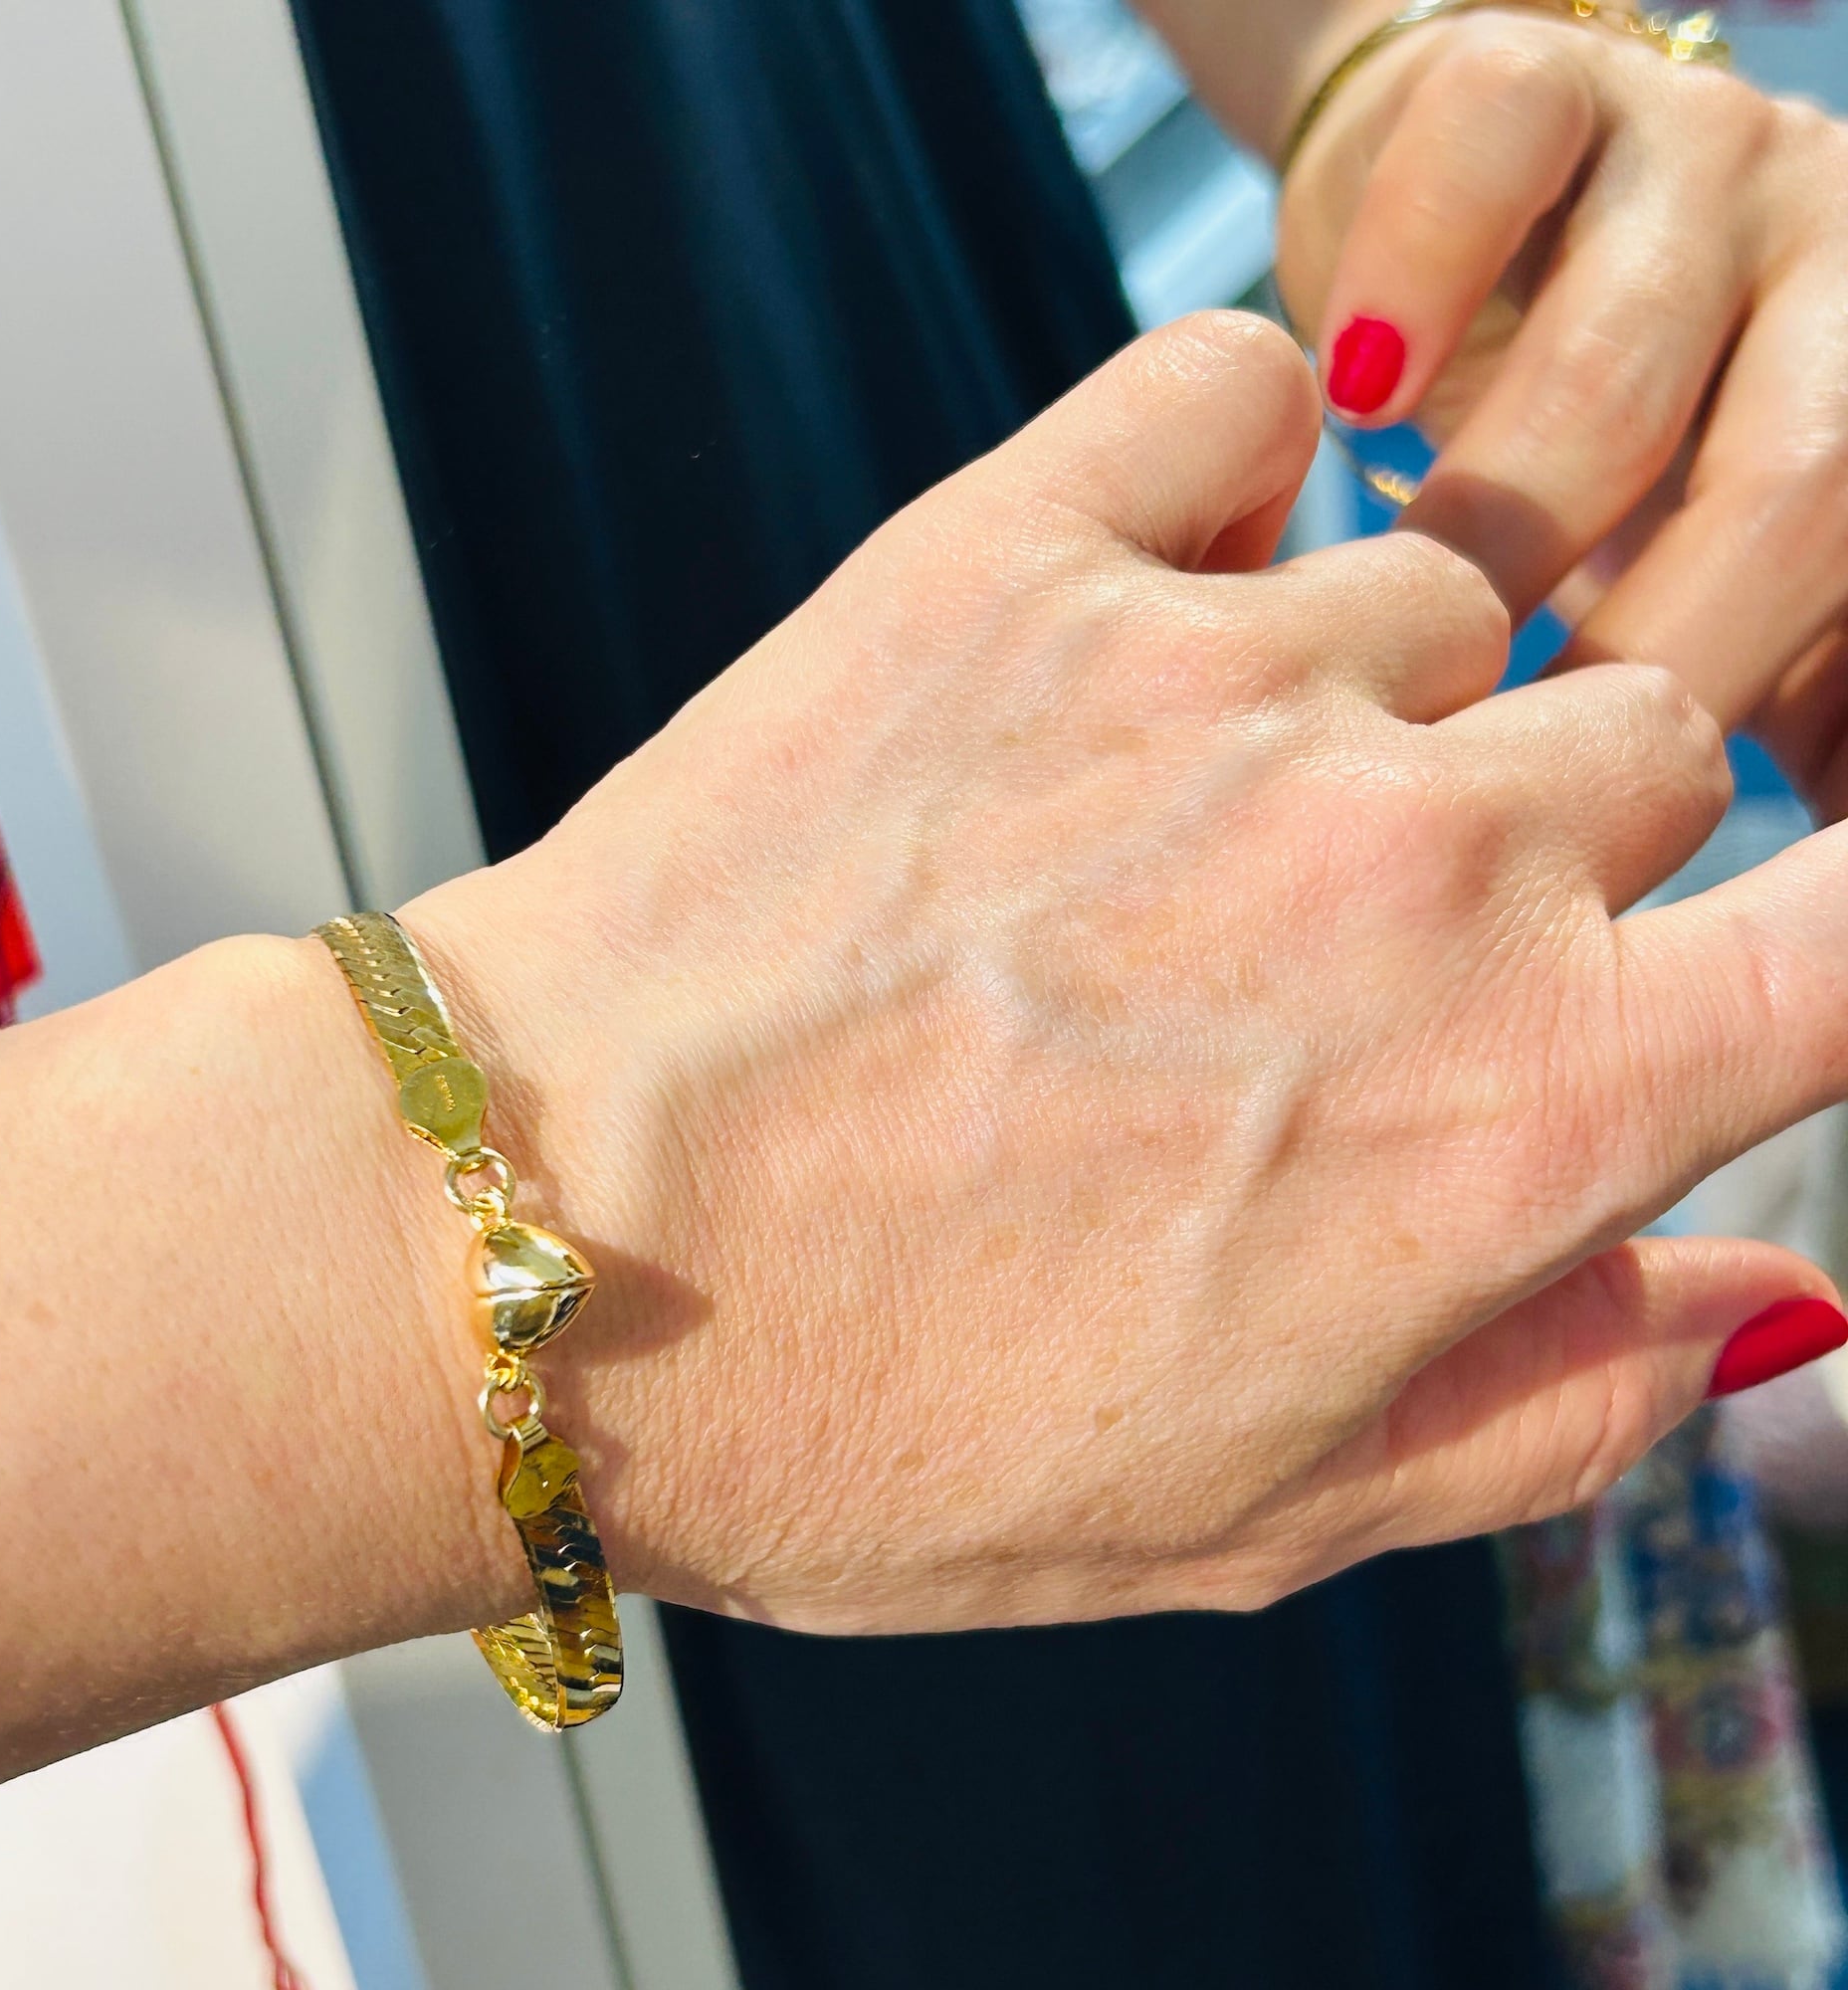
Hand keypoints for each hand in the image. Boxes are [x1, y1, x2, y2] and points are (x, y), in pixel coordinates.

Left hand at [407, 313, 1847, 1635]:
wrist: (541, 1253)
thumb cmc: (877, 1423)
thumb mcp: (1258, 1515)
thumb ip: (1560, 1405)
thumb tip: (1772, 1294)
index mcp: (1513, 1111)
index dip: (1836, 934)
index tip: (1744, 945)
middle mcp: (1410, 861)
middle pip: (1649, 744)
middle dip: (1538, 846)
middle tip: (1331, 945)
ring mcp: (1212, 679)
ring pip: (1435, 598)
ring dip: (1346, 697)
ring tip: (1149, 829)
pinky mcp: (1013, 557)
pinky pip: (1241, 400)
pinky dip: (1226, 470)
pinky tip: (1137, 601)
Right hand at [1277, 7, 1847, 814]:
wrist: (1442, 247)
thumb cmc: (1558, 499)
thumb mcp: (1688, 619)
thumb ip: (1776, 719)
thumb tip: (1787, 902)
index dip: (1805, 720)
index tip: (1677, 853)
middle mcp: (1847, 274)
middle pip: (1794, 494)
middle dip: (1650, 667)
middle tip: (1503, 789)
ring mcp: (1706, 163)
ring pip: (1625, 360)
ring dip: (1498, 519)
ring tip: (1400, 634)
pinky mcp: (1547, 77)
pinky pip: (1498, 148)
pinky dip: (1414, 285)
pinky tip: (1349, 404)